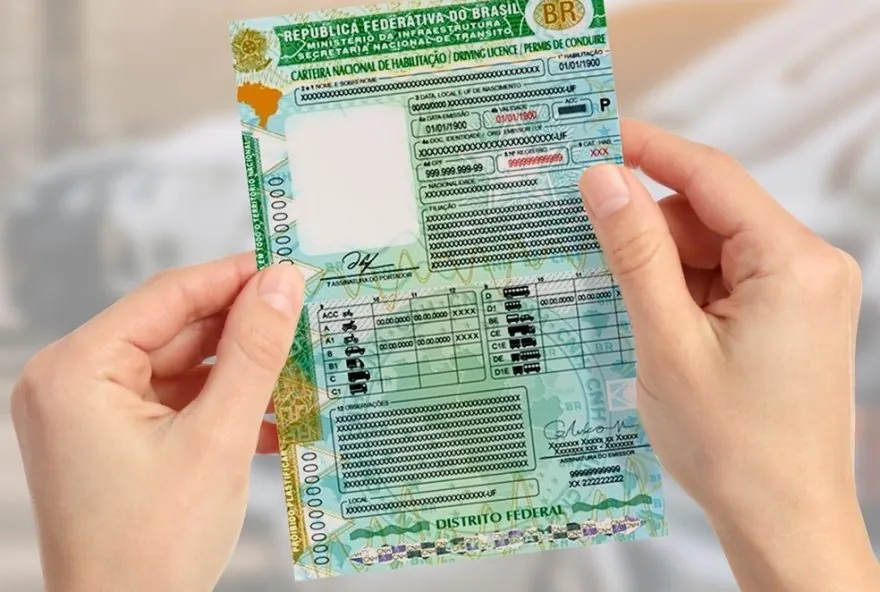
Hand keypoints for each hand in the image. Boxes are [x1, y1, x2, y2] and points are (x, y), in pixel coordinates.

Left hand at [11, 255, 303, 591]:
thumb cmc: (156, 545)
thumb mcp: (218, 438)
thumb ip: (253, 353)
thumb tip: (283, 282)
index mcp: (77, 370)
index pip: (168, 296)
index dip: (235, 277)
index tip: (291, 266)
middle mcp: (73, 382)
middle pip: (176, 330)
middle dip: (245, 331)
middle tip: (309, 317)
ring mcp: (90, 413)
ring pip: (182, 367)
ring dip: (242, 373)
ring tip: (304, 368)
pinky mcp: (113, 439)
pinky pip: (176, 402)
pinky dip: (223, 405)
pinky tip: (275, 416)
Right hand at [579, 120, 878, 590]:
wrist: (782, 520)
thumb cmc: (732, 445)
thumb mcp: (667, 341)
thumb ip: (635, 253)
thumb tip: (604, 180)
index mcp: (792, 264)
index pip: (712, 176)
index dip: (650, 150)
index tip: (597, 136)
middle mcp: (808, 267)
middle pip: (710, 214)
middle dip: (648, 229)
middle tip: (585, 244)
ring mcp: (801, 293)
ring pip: (712, 249)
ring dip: (661, 267)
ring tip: (617, 305)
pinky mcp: (787, 318)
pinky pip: (723, 280)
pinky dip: (680, 291)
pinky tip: (647, 321)